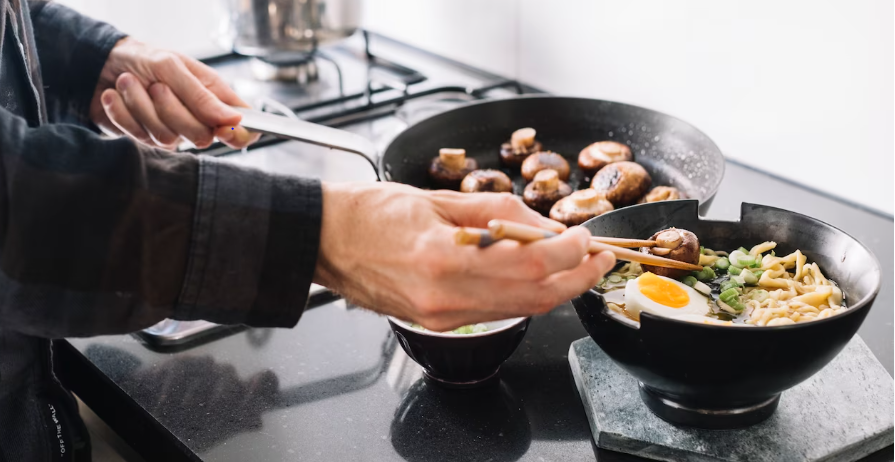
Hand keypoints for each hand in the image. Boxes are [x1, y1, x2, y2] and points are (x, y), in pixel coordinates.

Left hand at [90, 37, 259, 149]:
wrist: (102, 63)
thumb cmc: (145, 58)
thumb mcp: (173, 66)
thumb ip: (202, 96)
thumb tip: (234, 119)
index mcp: (216, 99)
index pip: (246, 129)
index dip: (240, 134)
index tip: (223, 128)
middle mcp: (198, 120)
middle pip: (202, 138)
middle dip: (172, 109)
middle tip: (156, 86)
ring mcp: (173, 133)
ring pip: (166, 138)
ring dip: (140, 104)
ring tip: (127, 81)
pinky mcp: (146, 139)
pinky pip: (138, 136)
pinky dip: (121, 111)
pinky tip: (114, 95)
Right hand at [314, 183, 616, 331]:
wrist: (323, 241)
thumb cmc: (369, 213)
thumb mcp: (438, 199)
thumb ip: (497, 214)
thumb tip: (544, 226)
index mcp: (445, 261)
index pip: (530, 264)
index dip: (569, 252)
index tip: (586, 235)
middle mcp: (445, 298)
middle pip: (534, 298)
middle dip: (576, 278)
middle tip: (600, 257)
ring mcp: (441, 316)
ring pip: (519, 311)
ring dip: (556, 289)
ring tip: (578, 265)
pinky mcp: (436, 322)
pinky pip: (494, 312)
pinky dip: (523, 294)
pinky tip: (534, 273)